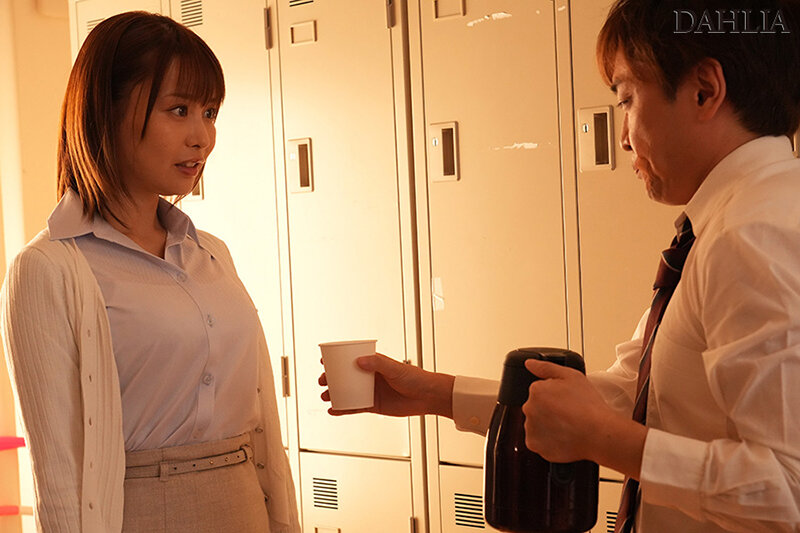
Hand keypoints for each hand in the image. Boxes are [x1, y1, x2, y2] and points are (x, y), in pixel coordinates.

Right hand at [319, 353, 454, 417]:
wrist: (428, 397)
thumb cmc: (415, 378)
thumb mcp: (395, 368)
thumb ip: (378, 363)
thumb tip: (358, 361)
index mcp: (374, 363)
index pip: (351, 359)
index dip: (336, 360)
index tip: (323, 360)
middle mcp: (370, 377)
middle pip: (345, 377)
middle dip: (331, 379)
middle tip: (322, 381)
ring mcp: (371, 391)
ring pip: (347, 392)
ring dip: (334, 394)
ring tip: (325, 397)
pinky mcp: (374, 406)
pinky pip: (355, 407)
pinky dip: (343, 409)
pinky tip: (333, 411)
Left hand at [522, 359, 646, 477]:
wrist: (598, 434)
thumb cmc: (589, 406)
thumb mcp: (572, 376)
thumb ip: (546, 367)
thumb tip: (529, 363)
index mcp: (536, 390)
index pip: (539, 390)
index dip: (555, 395)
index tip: (567, 400)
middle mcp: (529, 408)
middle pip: (536, 407)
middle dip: (549, 409)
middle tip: (568, 413)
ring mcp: (530, 428)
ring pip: (536, 424)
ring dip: (547, 425)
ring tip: (567, 426)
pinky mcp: (534, 444)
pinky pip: (537, 440)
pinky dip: (547, 440)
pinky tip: (562, 437)